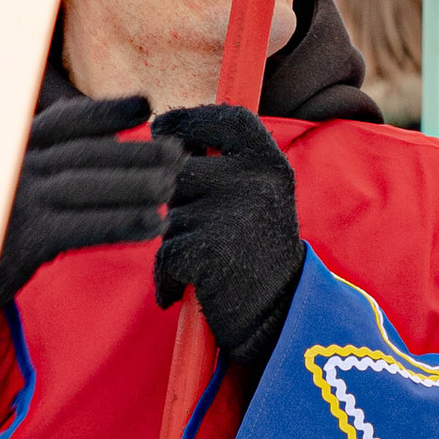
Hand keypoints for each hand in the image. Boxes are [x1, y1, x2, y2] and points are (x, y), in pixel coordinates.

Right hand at [0, 95, 180, 312]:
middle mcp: (9, 168)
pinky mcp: (25, 240)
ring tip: (175, 185)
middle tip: (180, 153)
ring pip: (91, 185)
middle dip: (135, 150)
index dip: (104, 111)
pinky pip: (86, 228)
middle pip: (85, 152)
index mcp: (1, 151)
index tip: (144, 105)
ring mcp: (16, 201)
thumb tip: (76, 159)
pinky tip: (154, 226)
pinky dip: (123, 224)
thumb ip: (26, 174)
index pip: (61, 121)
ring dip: (139, 184)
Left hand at [150, 104, 302, 373]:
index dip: (187, 120)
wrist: (279, 320)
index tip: (164, 129)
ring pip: (168, 216)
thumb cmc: (257, 256)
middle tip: (202, 230)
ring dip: (173, 243)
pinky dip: (169, 278)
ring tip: (206, 263)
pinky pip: (164, 254)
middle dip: (174, 199)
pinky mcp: (205, 250)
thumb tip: (160, 128)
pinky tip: (193, 289)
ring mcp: (230, 213)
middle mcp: (254, 179)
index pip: (223, 118)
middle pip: (178, 169)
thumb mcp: (258, 197)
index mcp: (269, 161)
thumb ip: (222, 164)